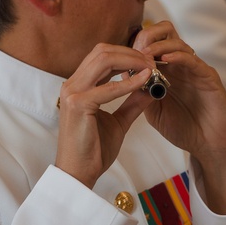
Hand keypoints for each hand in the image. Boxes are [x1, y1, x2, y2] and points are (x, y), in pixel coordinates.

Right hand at [54, 43, 159, 188]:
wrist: (79, 173)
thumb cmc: (94, 150)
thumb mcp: (118, 122)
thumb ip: (132, 103)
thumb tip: (151, 88)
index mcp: (78, 86)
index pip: (102, 56)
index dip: (127, 53)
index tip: (149, 61)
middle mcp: (72, 85)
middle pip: (102, 51)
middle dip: (131, 52)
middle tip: (153, 61)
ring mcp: (73, 92)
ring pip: (104, 60)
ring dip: (131, 61)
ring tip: (151, 68)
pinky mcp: (78, 105)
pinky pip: (109, 87)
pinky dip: (129, 82)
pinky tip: (145, 81)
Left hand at [133, 21, 225, 213]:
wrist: (211, 146)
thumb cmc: (185, 129)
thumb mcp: (154, 111)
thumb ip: (141, 93)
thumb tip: (121, 77)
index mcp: (167, 71)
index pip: (150, 44)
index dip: (134, 46)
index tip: (121, 57)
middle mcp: (180, 66)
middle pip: (164, 33)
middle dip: (146, 37)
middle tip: (134, 52)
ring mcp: (194, 69)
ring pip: (177, 43)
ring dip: (159, 47)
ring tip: (145, 55)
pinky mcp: (208, 76)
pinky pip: (193, 60)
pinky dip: (178, 57)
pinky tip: (166, 61)